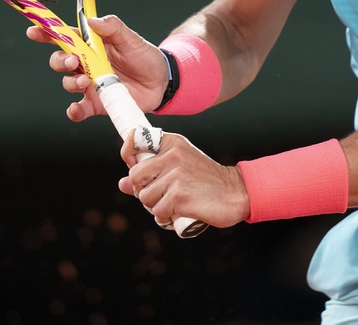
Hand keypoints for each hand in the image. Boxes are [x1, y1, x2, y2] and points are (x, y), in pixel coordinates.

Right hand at [25, 15, 169, 120]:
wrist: (162, 82)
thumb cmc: (144, 56)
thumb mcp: (131, 39)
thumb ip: (113, 27)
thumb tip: (91, 20)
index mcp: (91, 45)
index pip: (64, 37)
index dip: (47, 33)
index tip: (34, 31)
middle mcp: (86, 64)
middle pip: (60, 61)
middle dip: (60, 60)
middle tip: (73, 61)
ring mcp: (90, 84)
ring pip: (67, 83)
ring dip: (70, 82)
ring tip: (85, 81)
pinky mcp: (97, 103)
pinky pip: (79, 109)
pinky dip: (74, 110)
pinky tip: (76, 108)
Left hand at [119, 130, 249, 229]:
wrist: (235, 193)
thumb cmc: (207, 182)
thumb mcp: (180, 168)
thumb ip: (151, 174)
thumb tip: (122, 184)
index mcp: (172, 143)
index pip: (136, 140)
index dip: (128, 154)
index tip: (136, 167)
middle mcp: (173, 155)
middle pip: (135, 176)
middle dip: (144, 190)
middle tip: (162, 194)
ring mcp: (176, 175)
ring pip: (145, 198)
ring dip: (156, 206)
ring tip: (175, 203)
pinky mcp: (179, 196)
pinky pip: (158, 212)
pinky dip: (166, 217)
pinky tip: (181, 211)